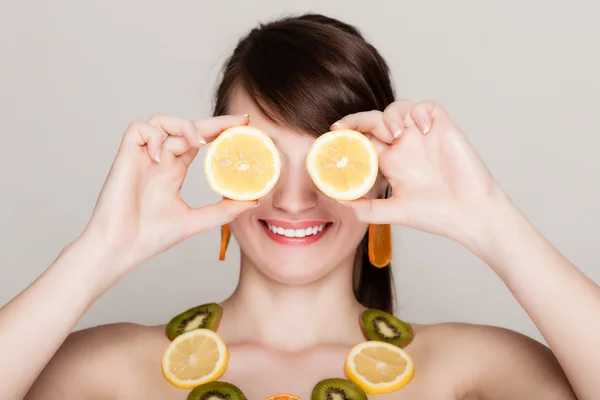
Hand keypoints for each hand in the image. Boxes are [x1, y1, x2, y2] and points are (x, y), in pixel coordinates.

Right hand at [77, 114, 256, 281]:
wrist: (121, 248)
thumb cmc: (150, 237)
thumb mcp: (196, 221)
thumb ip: (223, 210)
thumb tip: (253, 201)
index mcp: (174, 171)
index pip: (199, 142)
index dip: (219, 130)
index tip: (244, 126)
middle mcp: (160, 160)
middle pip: (185, 127)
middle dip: (212, 122)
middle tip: (238, 123)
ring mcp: (143, 157)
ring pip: (161, 121)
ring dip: (182, 126)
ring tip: (198, 143)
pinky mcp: (126, 156)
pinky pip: (139, 129)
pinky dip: (155, 137)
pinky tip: (162, 158)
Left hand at [332, 100, 504, 244]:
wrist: (470, 214)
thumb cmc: (435, 215)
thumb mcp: (393, 212)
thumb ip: (364, 208)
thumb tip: (335, 200)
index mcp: (389, 162)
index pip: (363, 140)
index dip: (347, 134)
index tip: (332, 136)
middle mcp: (403, 146)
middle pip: (375, 119)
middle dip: (358, 119)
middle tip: (343, 126)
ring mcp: (422, 136)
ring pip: (398, 108)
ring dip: (391, 116)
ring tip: (395, 135)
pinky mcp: (442, 128)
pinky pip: (427, 106)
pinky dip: (420, 112)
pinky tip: (422, 130)